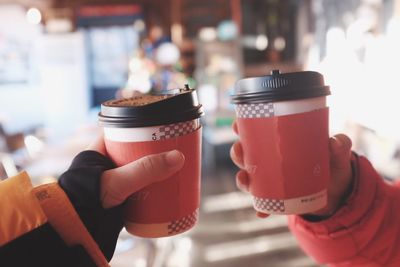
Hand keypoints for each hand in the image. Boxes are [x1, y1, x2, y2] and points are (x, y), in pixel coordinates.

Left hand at [59, 134, 184, 259]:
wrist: (77, 231)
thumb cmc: (87, 201)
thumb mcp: (118, 182)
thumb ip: (145, 170)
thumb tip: (177, 157)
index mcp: (99, 150)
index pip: (124, 131)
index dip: (143, 129)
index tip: (162, 129)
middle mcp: (107, 164)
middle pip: (136, 151)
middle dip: (155, 151)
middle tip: (174, 149)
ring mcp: (114, 181)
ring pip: (139, 170)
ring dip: (156, 170)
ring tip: (175, 167)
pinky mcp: (120, 198)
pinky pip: (140, 187)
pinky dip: (152, 187)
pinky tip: (166, 187)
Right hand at [230, 121, 352, 218]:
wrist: (338, 190)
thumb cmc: (333, 162)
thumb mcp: (338, 152)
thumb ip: (340, 144)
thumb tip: (334, 142)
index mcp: (278, 142)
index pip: (255, 131)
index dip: (241, 126)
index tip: (237, 125)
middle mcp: (269, 160)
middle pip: (244, 154)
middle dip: (237, 152)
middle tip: (241, 150)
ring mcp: (270, 180)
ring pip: (248, 178)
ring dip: (242, 179)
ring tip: (245, 180)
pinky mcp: (276, 198)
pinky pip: (264, 204)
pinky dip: (261, 208)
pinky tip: (261, 212)